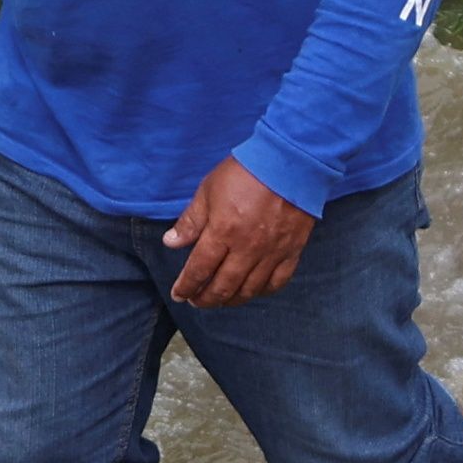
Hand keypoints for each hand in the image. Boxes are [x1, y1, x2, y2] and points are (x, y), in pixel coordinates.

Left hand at [163, 158, 314, 305]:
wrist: (290, 161)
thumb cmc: (246, 171)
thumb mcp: (208, 190)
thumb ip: (190, 221)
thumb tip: (170, 243)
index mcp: (223, 232)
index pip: (199, 270)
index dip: (186, 286)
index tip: (178, 294)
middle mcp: (247, 248)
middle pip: (223, 287)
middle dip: (205, 299)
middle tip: (196, 301)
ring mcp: (271, 252)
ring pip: (249, 290)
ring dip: (231, 300)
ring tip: (220, 300)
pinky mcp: (292, 251)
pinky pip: (277, 281)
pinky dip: (263, 291)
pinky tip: (253, 291)